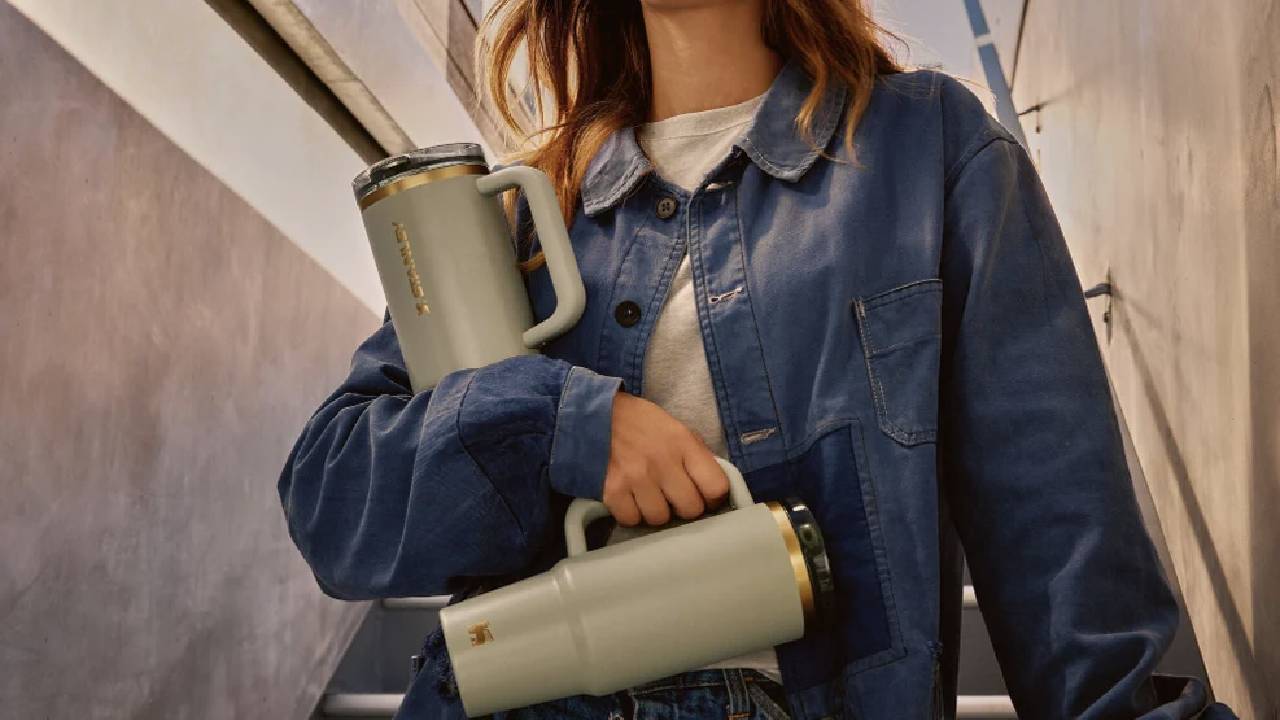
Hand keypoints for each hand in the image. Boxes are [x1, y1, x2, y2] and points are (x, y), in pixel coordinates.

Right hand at [602, 390, 729, 526]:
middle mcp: (663, 462)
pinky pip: (632, 519)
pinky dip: (631, 513)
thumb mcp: (675, 428)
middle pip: (691, 509)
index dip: (713, 496)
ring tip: (648, 495)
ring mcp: (636, 478)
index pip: (716, 486)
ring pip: (660, 518)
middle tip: (673, 497)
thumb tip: (712, 488)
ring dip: (655, 511)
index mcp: (683, 443)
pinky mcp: (612, 491)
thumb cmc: (639, 422)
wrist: (593, 414)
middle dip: (684, 506)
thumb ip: (695, 455)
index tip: (704, 495)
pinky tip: (629, 497)